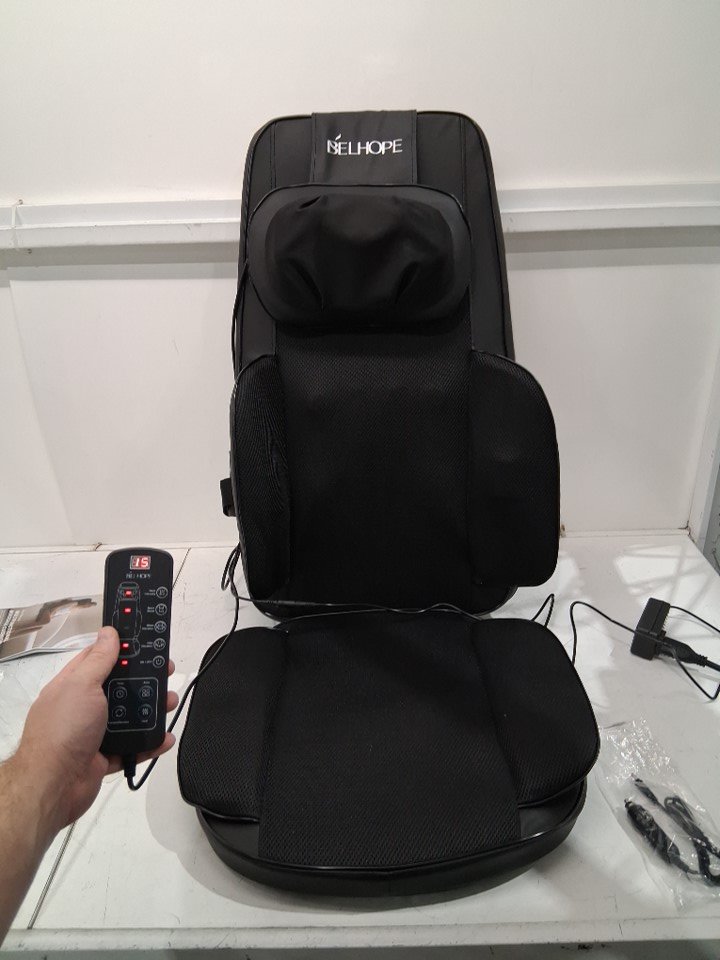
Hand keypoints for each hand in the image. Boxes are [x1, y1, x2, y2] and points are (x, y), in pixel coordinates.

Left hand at [12, 627, 177, 834]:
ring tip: (171, 703)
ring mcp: (94, 733)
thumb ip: (99, 660)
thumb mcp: (82, 686)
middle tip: (167, 671)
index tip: (144, 642)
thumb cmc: (63, 729)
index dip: (121, 649)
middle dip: (145, 680)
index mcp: (72, 686)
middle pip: (120, 688)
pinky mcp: (104, 757)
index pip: (97, 659)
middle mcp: (82, 708)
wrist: (54, 785)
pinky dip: (149, 743)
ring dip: (152, 711)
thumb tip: (108, 632)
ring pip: (129, 717)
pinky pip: (132, 747)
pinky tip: (165, 737)